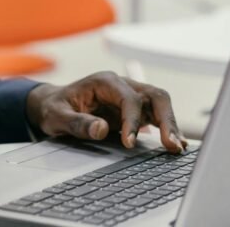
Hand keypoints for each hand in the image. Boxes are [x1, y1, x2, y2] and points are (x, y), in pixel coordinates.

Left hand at [26, 72, 187, 153]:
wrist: (52, 105)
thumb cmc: (55, 108)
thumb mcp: (57, 116)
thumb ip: (77, 123)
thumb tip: (101, 129)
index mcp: (104, 82)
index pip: (129, 98)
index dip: (132, 121)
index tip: (129, 143)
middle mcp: (122, 86)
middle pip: (154, 96)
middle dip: (166, 119)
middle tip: (171, 144)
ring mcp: (131, 97)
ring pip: (160, 105)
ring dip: (171, 125)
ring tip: (177, 147)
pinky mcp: (134, 110)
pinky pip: (156, 117)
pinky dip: (167, 129)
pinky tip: (175, 144)